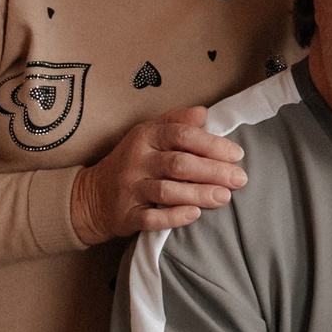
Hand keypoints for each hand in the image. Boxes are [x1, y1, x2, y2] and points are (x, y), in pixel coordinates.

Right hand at [70, 104, 246, 245]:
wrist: (93, 196)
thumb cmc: (132, 161)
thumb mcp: (148, 133)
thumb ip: (176, 121)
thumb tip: (204, 113)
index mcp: (146, 137)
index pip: (181, 135)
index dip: (211, 144)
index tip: (236, 154)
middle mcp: (137, 161)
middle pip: (179, 164)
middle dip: (213, 171)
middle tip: (239, 179)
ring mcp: (130, 189)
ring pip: (167, 191)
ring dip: (198, 194)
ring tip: (224, 197)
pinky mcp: (126, 215)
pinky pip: (151, 218)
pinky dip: (174, 217)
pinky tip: (195, 214)